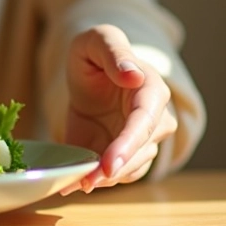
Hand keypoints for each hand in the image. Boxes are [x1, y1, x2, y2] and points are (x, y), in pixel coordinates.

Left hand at [59, 24, 176, 194]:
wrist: (89, 71)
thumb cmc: (97, 50)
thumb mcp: (99, 40)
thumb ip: (114, 53)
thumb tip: (134, 75)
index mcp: (152, 90)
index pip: (145, 121)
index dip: (128, 144)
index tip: (110, 163)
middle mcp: (154, 120)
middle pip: (140, 152)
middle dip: (114, 169)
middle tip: (86, 182)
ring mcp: (139, 141)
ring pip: (129, 168)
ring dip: (104, 180)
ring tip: (75, 184)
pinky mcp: (121, 154)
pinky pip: (114, 174)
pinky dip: (94, 181)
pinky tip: (71, 185)